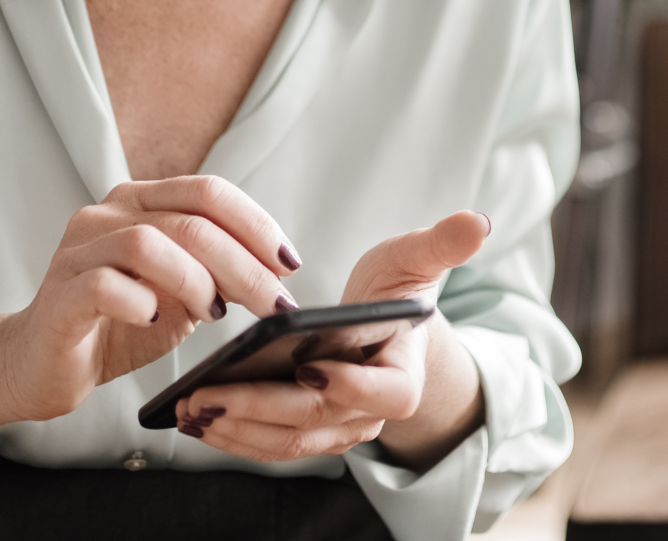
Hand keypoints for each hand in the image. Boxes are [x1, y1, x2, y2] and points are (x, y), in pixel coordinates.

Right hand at [0, 176, 302, 421]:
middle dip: (244, 265)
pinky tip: (155, 321)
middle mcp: (106, 215)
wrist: (40, 364)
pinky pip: (105, 286)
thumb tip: (276, 273)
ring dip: (197, 281)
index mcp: (139, 202)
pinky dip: (142, 302)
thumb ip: (218, 274)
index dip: (255, 224)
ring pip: (149, 244)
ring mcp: (78, 252)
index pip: (207, 192)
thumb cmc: (117, 324)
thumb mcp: (180, 295)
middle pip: (190, 221)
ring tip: (214, 314)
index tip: (289, 264)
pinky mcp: (59, 297)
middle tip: (275, 305)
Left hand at [175, 210, 489, 467]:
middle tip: (207, 394)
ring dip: (238, 431)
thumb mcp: (415, 261)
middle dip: (260, 410)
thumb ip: (442, 245)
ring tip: (191, 408)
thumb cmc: (397, 291)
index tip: (307, 365)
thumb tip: (476, 221)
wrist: (384, 330)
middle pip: (317, 422)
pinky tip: (195, 418)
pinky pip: (271, 447)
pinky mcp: (308, 434)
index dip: (350, 384)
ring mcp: (339, 430)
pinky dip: (235, 437)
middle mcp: (371, 415)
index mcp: (403, 374)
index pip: (383, 393)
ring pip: (288, 443)